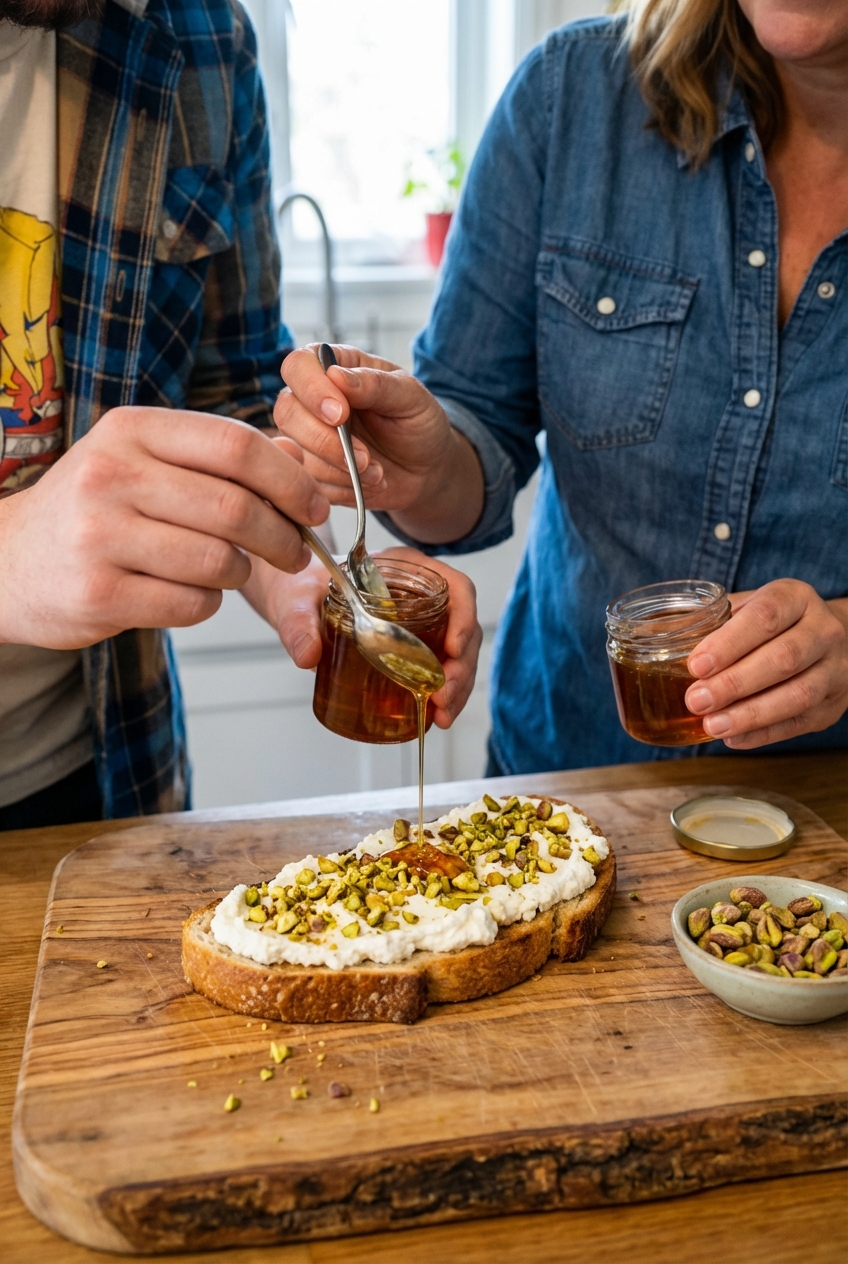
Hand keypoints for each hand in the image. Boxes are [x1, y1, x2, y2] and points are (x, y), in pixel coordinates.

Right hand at [0, 407, 327, 649]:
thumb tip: (296, 465)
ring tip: (230, 571)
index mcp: (130, 431)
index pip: (236, 446)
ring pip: (218, 562)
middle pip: (235, 508)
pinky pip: (191, 604)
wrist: (8, 561)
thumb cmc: (92, 509)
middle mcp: (110, 476)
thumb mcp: (138, 460)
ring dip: (241, 573)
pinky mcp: (98, 595)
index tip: (314, 505)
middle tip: (296, 552)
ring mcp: (99, 537)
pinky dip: (207, 603)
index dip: (290, 480)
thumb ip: (211, 459)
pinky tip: (187, 592)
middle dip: (283, 537)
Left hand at [245, 545, 482, 728]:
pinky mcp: (415, 651)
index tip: (453, 649)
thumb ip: (299, 623)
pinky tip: (435, 717)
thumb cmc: (302, 589)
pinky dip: (442, 695)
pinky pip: (441, 671)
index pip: (456, 587)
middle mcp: (423, 596)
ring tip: (442, 716)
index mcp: (407, 570)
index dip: (464, 617)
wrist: (296, 601)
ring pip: (458, 655)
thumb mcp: (297, 600)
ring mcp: (423, 624)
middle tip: (442, 698)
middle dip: (461, 667)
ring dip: (456, 687)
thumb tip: (308, 655)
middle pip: (464, 628)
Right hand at [276, 344, 482, 542]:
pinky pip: (309, 484)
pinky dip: (342, 489)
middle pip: (286, 412)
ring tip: (376, 472)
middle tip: (364, 456)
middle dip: (324, 440)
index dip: (312, 390)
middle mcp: (312, 401)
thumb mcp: (410, 397)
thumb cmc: (418, 423)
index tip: (341, 414)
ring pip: (295, 453)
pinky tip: (369, 483)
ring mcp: (307, 438)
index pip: (298, 366)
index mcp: (333, 368)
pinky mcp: (312, 472)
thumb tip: (336, 375)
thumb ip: (375, 384)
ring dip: (339, 469)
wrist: (426, 470)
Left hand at [684, 580, 847, 747]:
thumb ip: (710, 620)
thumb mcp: (748, 606)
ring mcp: (835, 669)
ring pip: (799, 695)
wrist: (831, 638)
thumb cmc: (773, 623)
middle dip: (735, 683)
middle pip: (783, 658)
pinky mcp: (834, 705)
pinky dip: (764, 734)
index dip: (730, 642)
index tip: (696, 664)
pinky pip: (800, 723)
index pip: (766, 616)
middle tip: (695, 700)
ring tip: (712, 725)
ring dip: (751, 714)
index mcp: (796, 598)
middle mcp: (823, 631)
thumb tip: (654, 638)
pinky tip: (733, 738)